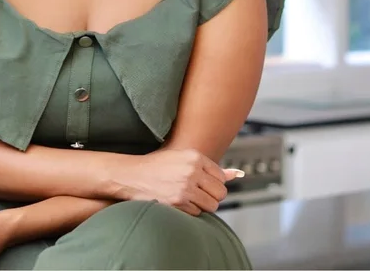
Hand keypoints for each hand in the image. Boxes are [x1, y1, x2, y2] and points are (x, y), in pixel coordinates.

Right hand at [114, 148, 242, 215]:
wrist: (131, 176)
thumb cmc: (158, 167)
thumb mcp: (184, 160)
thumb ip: (212, 168)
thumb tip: (238, 174)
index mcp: (195, 157)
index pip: (221, 177)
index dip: (212, 184)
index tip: (200, 184)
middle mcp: (192, 170)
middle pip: (220, 193)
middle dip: (211, 196)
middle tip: (197, 194)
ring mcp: (185, 186)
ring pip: (212, 205)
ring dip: (202, 205)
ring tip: (187, 198)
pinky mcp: (178, 201)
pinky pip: (197, 213)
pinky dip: (190, 211)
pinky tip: (178, 202)